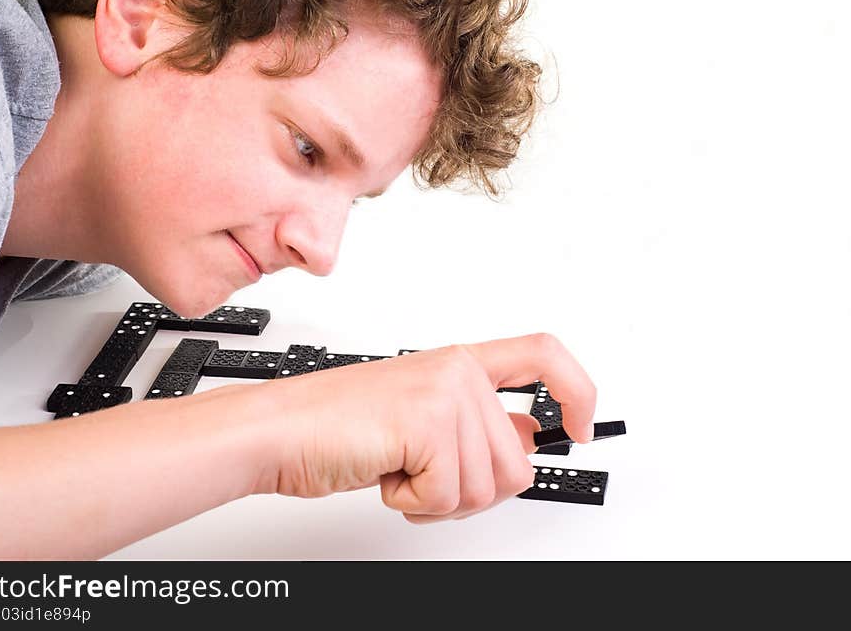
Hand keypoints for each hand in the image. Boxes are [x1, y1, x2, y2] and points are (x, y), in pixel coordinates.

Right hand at [245, 333, 595, 522]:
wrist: (279, 429)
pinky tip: (387, 473)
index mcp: (460, 363)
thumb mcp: (421, 421)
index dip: (577, 391)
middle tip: (426, 477)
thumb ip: (476, 426)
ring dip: (440, 498)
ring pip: (490, 485)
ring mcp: (445, 392)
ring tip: (401, 469)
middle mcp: (458, 371)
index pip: (544, 356)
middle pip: (518, 462)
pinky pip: (450, 494)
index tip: (580, 427)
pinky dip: (415, 503)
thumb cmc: (340, 426)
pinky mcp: (427, 422)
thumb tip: (527, 443)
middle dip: (474, 491)